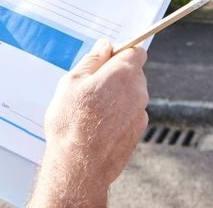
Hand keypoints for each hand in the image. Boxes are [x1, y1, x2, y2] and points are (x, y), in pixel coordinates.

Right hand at [29, 40, 148, 206]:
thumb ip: (92, 59)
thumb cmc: (72, 123)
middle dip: (116, 73)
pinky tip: (99, 124)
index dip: (120, 50)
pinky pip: (130, 112)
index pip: (136, 50)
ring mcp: (140, 114)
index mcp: (123, 74)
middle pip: (133, 71)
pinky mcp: (138, 132)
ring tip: (92, 108)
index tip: (105, 58)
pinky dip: (119, 113)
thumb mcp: (72, 81)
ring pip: (131, 93)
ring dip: (117, 94)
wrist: (79, 167)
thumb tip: (105, 46)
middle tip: (91, 85)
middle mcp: (138, 92)